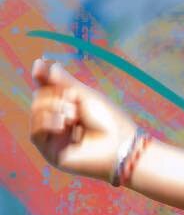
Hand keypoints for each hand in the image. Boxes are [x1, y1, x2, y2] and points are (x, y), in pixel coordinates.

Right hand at [28, 57, 138, 183]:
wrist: (117, 144)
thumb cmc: (108, 119)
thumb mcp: (85, 95)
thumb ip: (63, 82)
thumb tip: (43, 63)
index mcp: (69, 106)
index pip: (49, 89)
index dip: (42, 77)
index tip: (39, 64)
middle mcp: (58, 120)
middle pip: (39, 98)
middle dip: (56, 96)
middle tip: (74, 102)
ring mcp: (53, 136)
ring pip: (36, 113)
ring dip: (54, 108)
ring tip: (73, 116)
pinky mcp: (49, 151)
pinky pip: (35, 131)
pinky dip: (48, 122)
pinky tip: (63, 125)